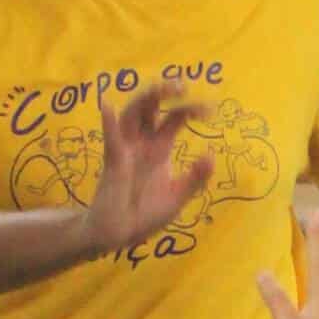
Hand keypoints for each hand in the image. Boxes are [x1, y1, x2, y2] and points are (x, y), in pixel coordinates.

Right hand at [81, 83, 214, 256]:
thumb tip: (211, 156)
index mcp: (159, 147)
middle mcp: (142, 142)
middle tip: (182, 85)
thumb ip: (195, 179)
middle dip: (163, 92)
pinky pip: (110, 141)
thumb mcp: (177, 197)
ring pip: (131, 115)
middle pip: (149, 107)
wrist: (119, 234)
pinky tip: (108, 106)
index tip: (210, 109)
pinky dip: (108, 123)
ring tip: (160, 89)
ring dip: (143, 100)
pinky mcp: (114, 164)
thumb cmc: (145, 214)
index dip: (190, 109)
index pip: (174, 117)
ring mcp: (126, 150)